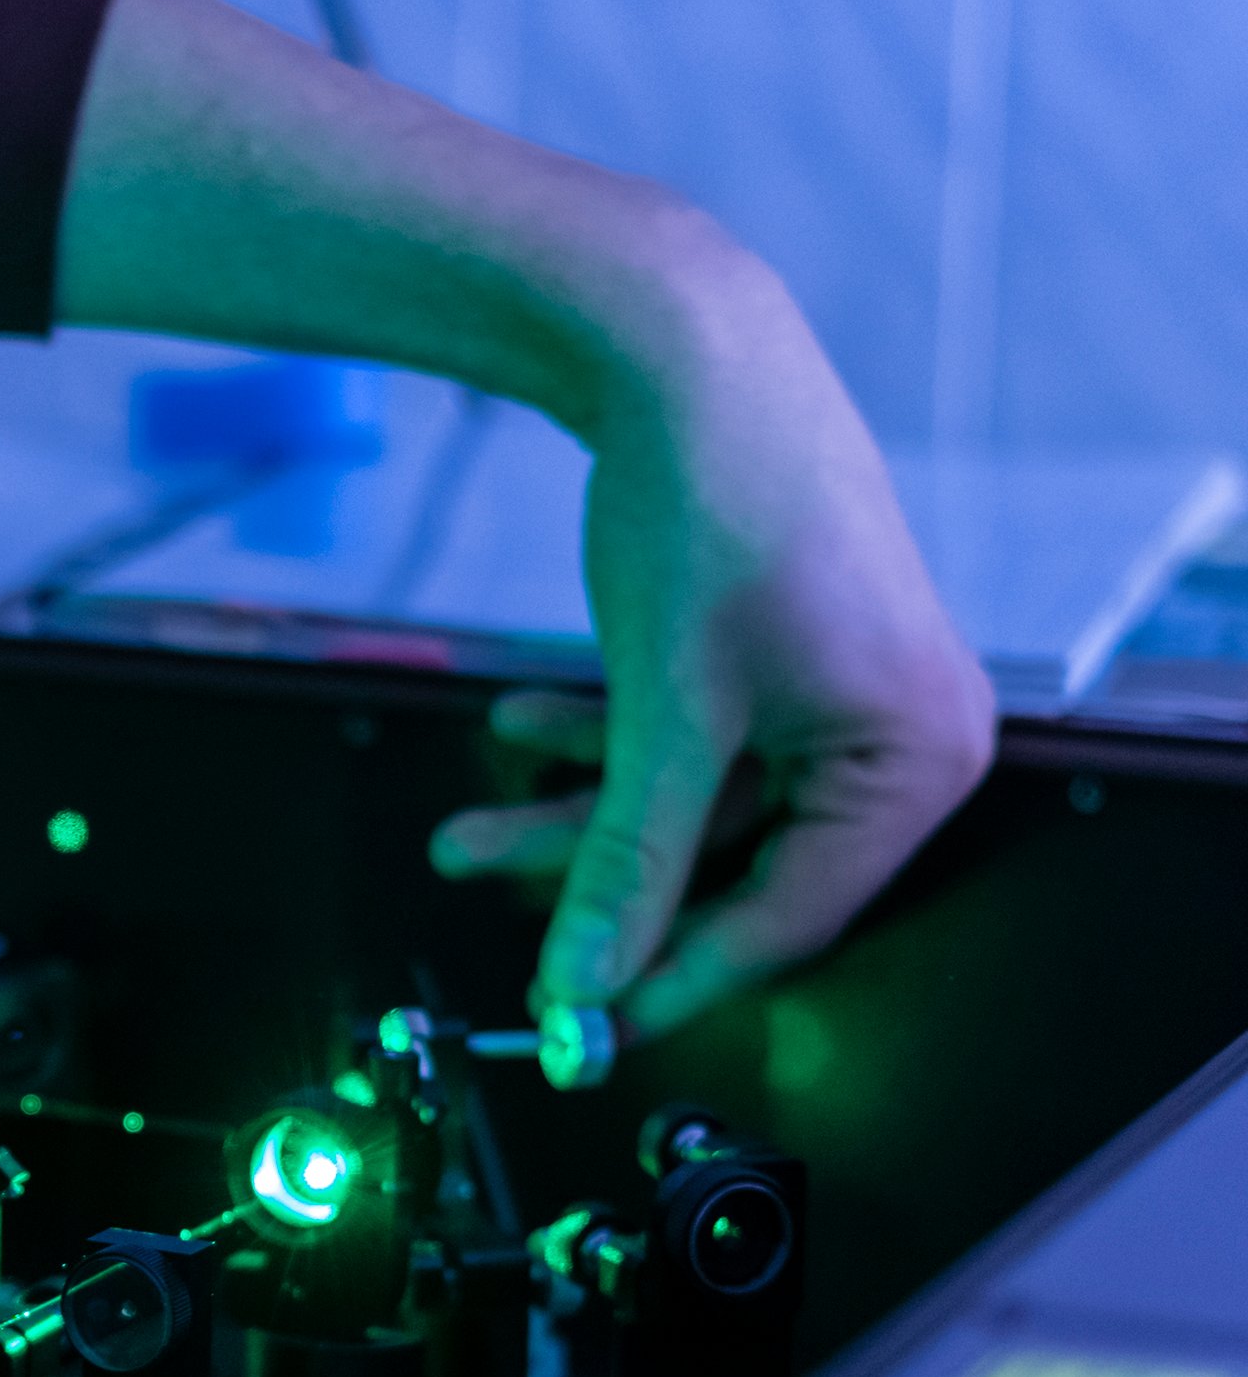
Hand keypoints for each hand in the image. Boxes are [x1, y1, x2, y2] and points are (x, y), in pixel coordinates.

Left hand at [428, 269, 996, 1037]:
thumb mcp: (663, 714)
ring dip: (576, 814)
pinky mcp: (781, 656)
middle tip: (492, 910)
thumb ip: (624, 865)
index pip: (790, 917)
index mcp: (917, 760)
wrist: (684, 350)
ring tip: (459, 832)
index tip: (579, 1026)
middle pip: (733, 861)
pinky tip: (515, 725)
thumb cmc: (711, 515)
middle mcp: (900, 735)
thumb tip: (581, 990)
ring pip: (693, 799)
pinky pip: (691, 737)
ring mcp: (841, 694)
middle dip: (596, 878)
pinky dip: (603, 739)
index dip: (672, 975)